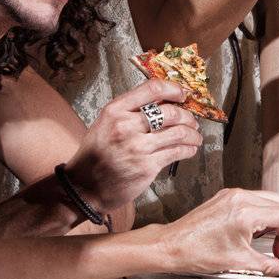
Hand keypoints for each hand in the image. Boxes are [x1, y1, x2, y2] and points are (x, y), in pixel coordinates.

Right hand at [63, 79, 202, 214]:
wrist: (83, 189)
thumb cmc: (95, 156)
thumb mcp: (105, 124)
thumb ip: (130, 111)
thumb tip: (164, 102)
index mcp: (114, 111)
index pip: (152, 89)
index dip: (173, 89)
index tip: (182, 94)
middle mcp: (126, 126)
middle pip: (170, 112)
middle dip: (187, 116)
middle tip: (192, 121)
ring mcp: (137, 147)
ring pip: (178, 132)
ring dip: (192, 133)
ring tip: (195, 136)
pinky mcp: (146, 167)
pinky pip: (176, 152)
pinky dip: (188, 149)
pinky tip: (190, 149)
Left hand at [153, 188, 278, 276]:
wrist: (172, 245)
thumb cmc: (197, 251)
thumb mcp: (238, 262)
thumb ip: (266, 265)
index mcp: (247, 213)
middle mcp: (241, 198)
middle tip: (278, 247)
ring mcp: (232, 195)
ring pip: (267, 199)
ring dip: (273, 218)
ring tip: (264, 239)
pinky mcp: (224, 196)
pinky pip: (252, 199)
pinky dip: (258, 213)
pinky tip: (251, 230)